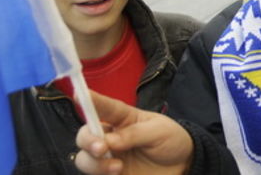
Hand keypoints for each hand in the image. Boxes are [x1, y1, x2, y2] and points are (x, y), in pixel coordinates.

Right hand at [74, 91, 193, 174]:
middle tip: (102, 148)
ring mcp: (109, 156)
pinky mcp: (109, 174)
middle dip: (88, 140)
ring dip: (94, 163)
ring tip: (117, 167)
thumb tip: (110, 141)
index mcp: (123, 117)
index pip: (104, 107)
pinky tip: (118, 173)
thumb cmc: (170, 140)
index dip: (91, 100)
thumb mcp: (159, 131)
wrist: (182, 165)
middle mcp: (111, 136)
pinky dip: (99, 174)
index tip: (79, 94)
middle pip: (85, 134)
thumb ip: (135, 134)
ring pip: (84, 158)